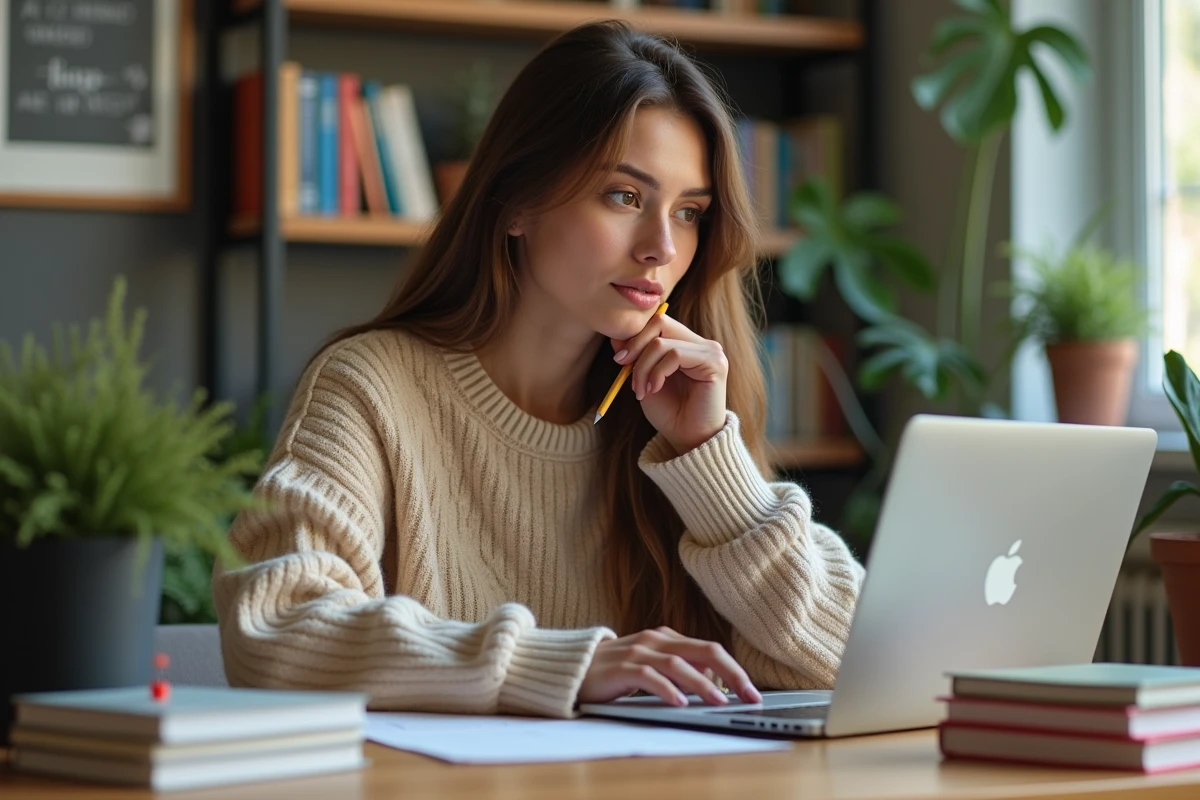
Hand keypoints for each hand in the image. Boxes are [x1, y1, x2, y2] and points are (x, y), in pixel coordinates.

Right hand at [577, 626, 761, 706]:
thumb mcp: (652, 664)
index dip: (734, 669)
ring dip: (702, 683)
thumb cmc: (616, 669)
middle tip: (749, 695)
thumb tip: (714, 676)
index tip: (752, 691)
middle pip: (703, 650)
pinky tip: (679, 703)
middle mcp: (655, 640)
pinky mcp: (621, 668)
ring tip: (720, 701)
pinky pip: (648, 677)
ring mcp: (637, 652)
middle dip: (731, 673)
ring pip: (678, 664)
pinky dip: (666, 689)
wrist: (573, 667)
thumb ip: (679, 666)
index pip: (709, 649)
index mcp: (666, 637)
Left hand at [610, 315, 727, 454]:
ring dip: (643, 367)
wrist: (689, 440)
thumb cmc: (669, 413)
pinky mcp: (714, 363)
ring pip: (663, 342)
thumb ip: (635, 356)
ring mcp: (710, 351)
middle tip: (623, 368)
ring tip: (641, 390)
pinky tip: (654, 389)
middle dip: (635, 345)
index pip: (658, 322)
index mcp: (687, 344)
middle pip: (660, 322)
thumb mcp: (645, 379)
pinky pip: (675, 355)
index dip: (635, 336)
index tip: (619, 360)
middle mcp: (701, 344)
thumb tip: (616, 336)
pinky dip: (657, 372)